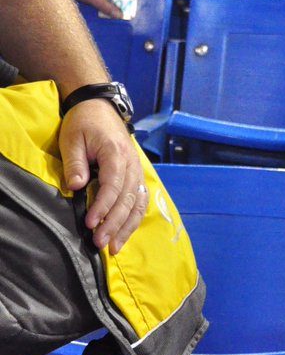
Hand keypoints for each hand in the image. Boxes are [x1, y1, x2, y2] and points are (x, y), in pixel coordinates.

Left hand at [60, 99, 147, 253]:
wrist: (99, 107)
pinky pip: (140, 200)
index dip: (102, 207)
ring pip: (137, 203)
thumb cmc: (84, 122)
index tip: (90, 223)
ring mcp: (136, 170)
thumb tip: (76, 187)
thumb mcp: (73, 139)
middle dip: (114, 224)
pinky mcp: (135, 174)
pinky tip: (125, 233)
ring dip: (127, 227)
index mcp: (116, 154)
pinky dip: (134, 219)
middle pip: (127, 199)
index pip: (113, 186)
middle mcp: (132, 164)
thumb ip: (75, 164)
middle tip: (100, 243)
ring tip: (114, 247)